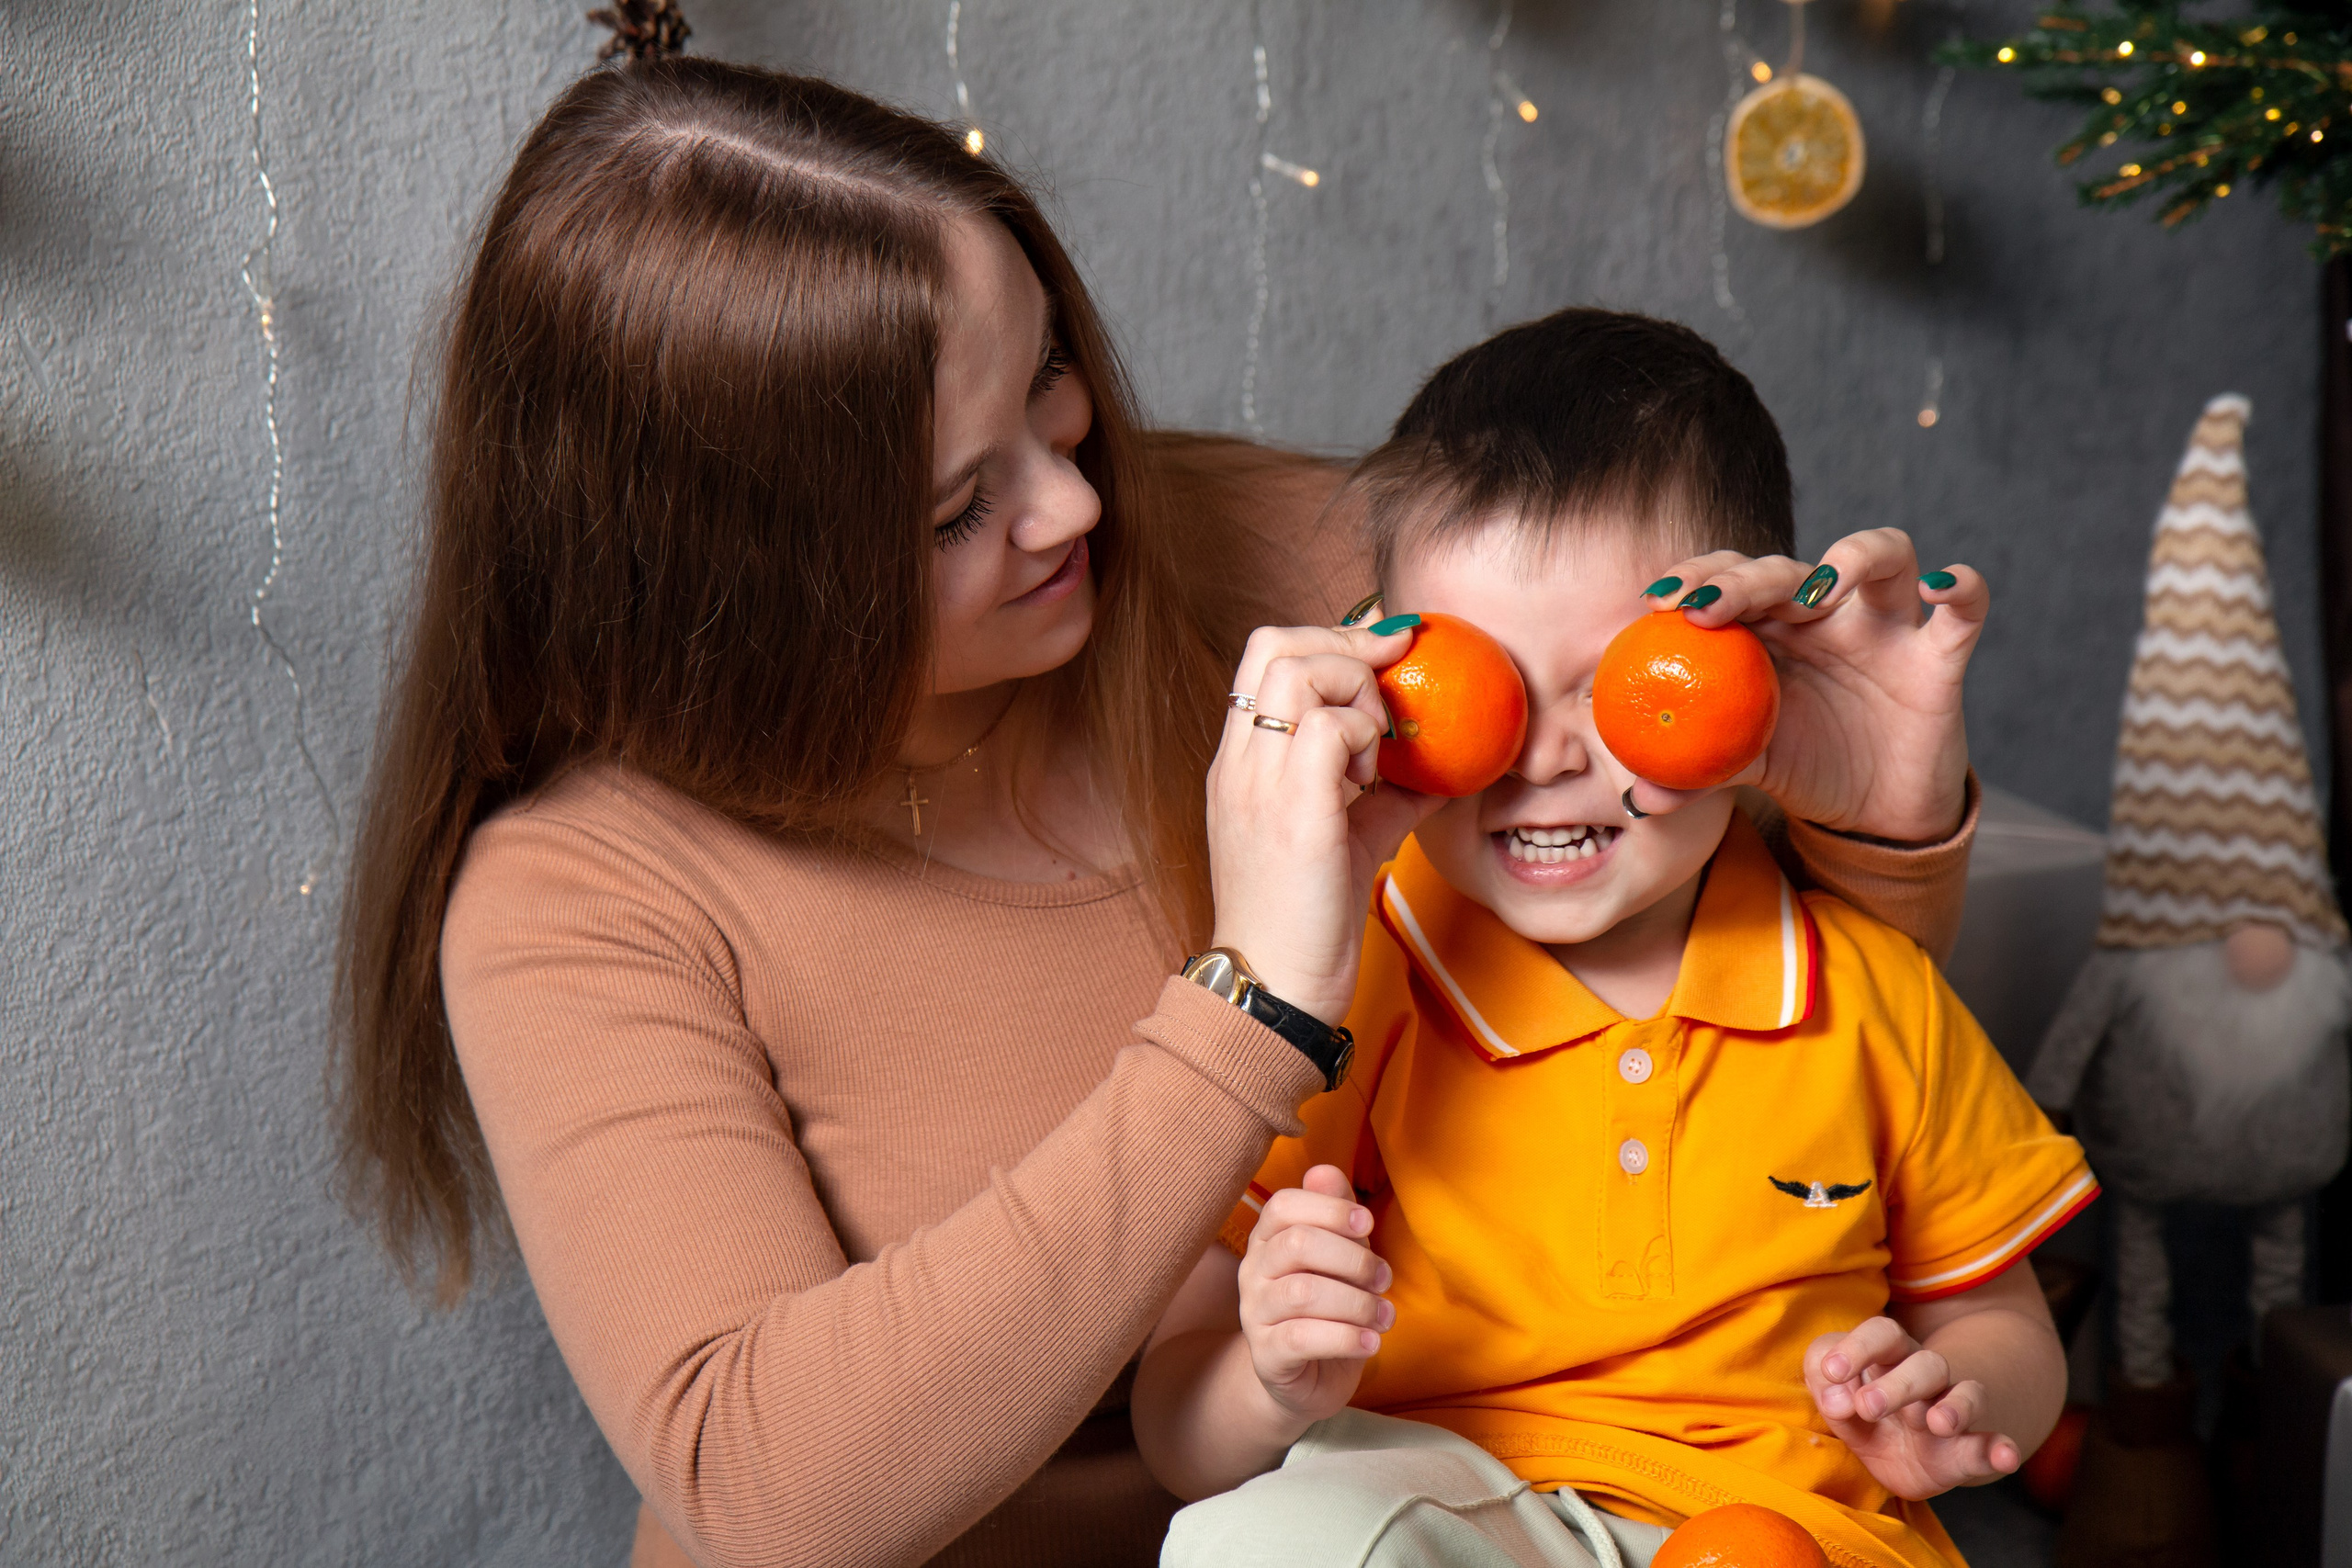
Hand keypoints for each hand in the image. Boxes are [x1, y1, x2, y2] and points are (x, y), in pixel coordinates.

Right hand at [1208, 624, 1445, 1021]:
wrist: (1275, 986)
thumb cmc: (1306, 919)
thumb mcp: (1347, 839)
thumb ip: (1384, 795)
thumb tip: (1443, 767)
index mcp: (1240, 763)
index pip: (1265, 656)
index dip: (1328, 637)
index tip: (1384, 655)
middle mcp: (1239, 762)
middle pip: (1275, 643)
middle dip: (1345, 642)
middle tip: (1393, 674)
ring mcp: (1258, 782)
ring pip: (1301, 670)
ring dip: (1355, 690)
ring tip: (1375, 743)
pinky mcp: (1292, 811)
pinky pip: (1331, 727)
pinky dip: (1366, 736)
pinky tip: (1372, 777)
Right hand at [1237, 1166, 1393, 1424]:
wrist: (1309, 1377)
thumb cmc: (1330, 1305)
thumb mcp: (1340, 1256)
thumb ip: (1334, 1214)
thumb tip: (1323, 1170)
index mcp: (1268, 1239)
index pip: (1284, 1206)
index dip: (1329, 1209)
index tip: (1368, 1224)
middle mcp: (1253, 1271)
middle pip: (1298, 1245)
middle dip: (1354, 1259)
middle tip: (1384, 1279)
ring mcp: (1254, 1314)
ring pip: (1303, 1293)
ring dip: (1357, 1303)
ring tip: (1384, 1316)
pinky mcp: (1266, 1356)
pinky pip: (1302, 1338)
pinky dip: (1346, 1338)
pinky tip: (1371, 1342)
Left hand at [1629, 531, 1984, 841]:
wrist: (1872, 813)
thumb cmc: (1801, 767)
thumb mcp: (1743, 768)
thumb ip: (1694, 773)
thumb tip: (1642, 797)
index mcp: (1768, 629)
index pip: (1731, 579)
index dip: (1697, 579)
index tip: (1657, 603)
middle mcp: (1825, 615)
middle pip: (1789, 569)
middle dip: (1745, 579)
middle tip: (1707, 608)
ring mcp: (1884, 628)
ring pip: (1884, 556)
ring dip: (1852, 558)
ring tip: (1818, 591)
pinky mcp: (1938, 657)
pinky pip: (1964, 610)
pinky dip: (1961, 588)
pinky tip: (1941, 587)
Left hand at [1804, 1316, 2022, 1499]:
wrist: (1900, 1451)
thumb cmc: (1862, 1405)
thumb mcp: (1833, 1391)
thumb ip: (1827, 1386)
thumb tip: (1838, 1400)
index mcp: (1890, 1355)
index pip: (1882, 1334)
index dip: (1858, 1347)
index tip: (1833, 1371)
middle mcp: (1926, 1377)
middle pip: (1925, 1364)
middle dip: (1897, 1384)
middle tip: (1867, 1406)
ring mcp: (1951, 1411)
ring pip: (1966, 1395)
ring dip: (1955, 1407)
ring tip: (1938, 1423)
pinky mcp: (1966, 1451)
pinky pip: (1990, 1444)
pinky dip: (2000, 1449)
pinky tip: (2005, 1456)